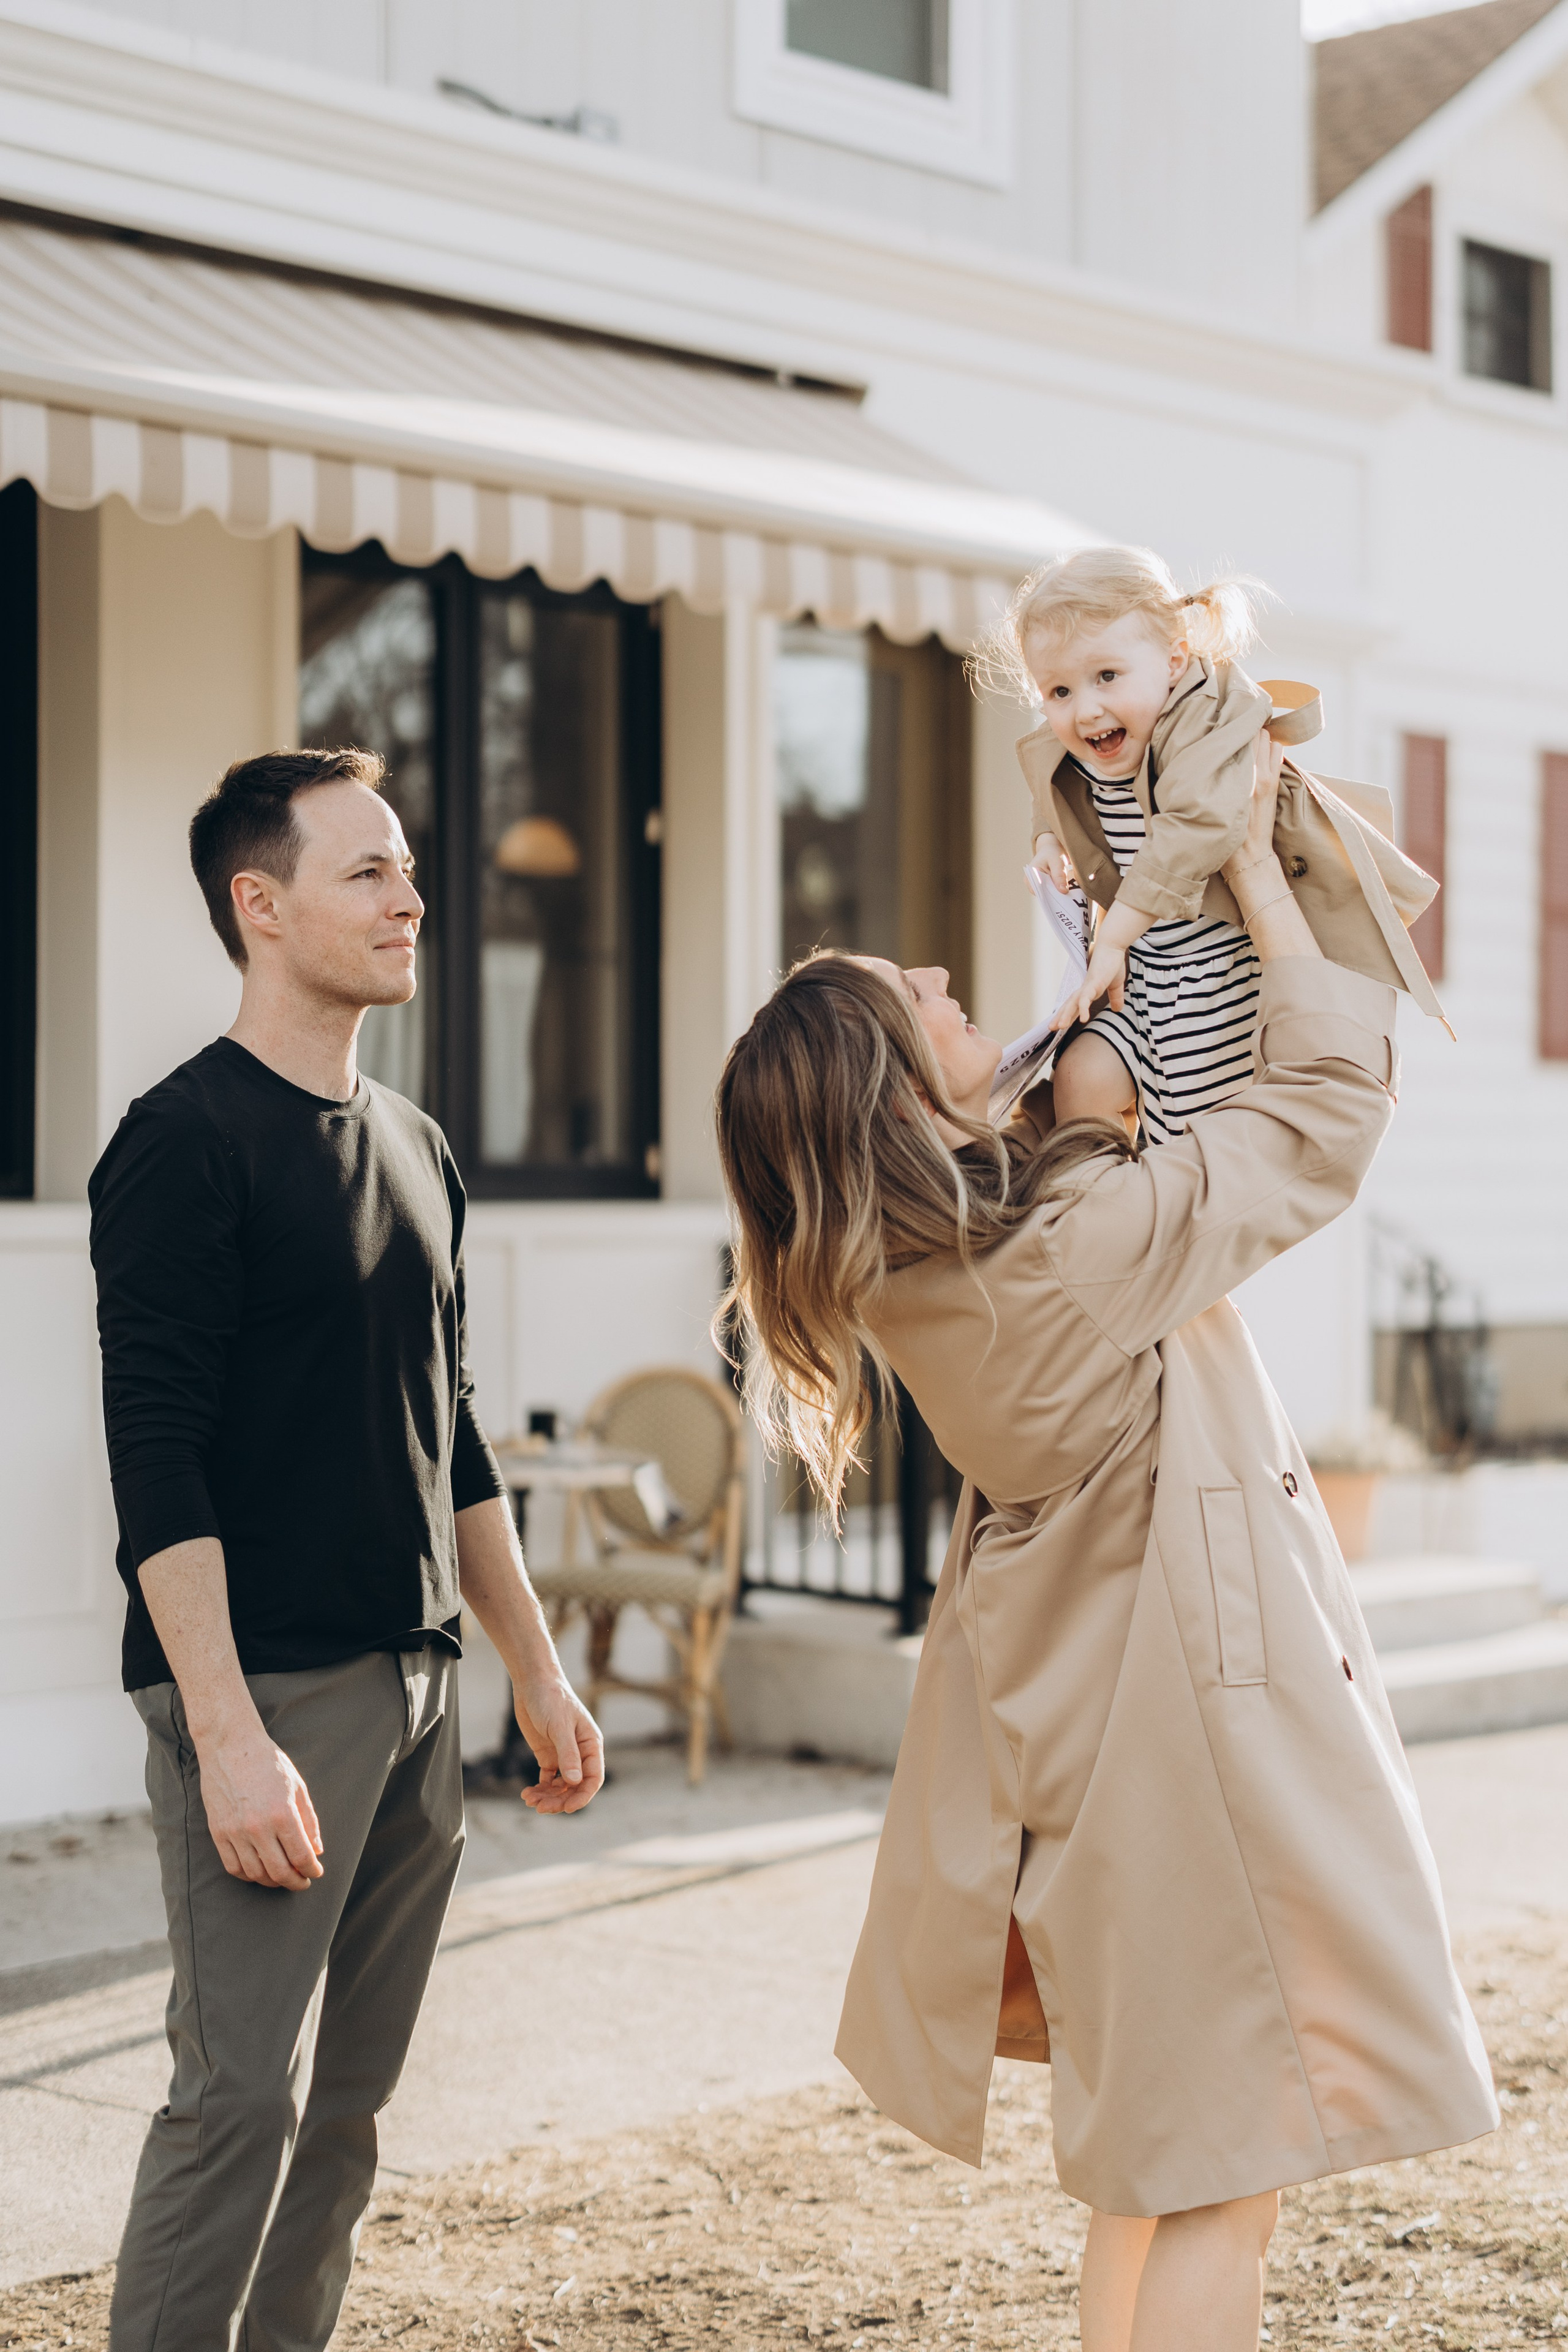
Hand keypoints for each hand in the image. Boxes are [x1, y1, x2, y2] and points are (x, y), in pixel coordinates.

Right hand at [196, 1724, 323, 1890]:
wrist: (230, 1745)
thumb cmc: (268, 1763)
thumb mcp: (297, 1787)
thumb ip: (309, 1821)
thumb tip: (316, 1851)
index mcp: (282, 1813)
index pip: (301, 1856)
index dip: (312, 1870)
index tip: (316, 1872)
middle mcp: (258, 1826)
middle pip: (279, 1871)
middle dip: (295, 1881)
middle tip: (302, 1881)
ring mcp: (235, 1831)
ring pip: (256, 1873)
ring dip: (272, 1882)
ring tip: (282, 1877)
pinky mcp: (218, 1832)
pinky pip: (233, 1867)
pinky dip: (248, 1875)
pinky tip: (259, 1871)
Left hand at [514, 1675, 605, 1814]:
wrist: (533, 1684)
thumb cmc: (551, 1699)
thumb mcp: (560, 1727)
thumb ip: (568, 1754)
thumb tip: (575, 1782)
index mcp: (591, 1745)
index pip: (593, 1778)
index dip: (583, 1796)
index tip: (567, 1809)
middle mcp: (579, 1753)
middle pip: (575, 1787)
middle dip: (560, 1800)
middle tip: (541, 1807)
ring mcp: (563, 1755)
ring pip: (560, 1786)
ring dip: (548, 1797)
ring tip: (529, 1800)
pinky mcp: (547, 1755)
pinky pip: (547, 1779)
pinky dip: (539, 1789)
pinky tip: (527, 1792)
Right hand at [1030, 831, 1073, 894]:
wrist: (1051, 849)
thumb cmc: (1052, 853)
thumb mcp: (1057, 862)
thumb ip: (1059, 876)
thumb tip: (1063, 891)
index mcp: (1031, 875)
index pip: (1039, 891)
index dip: (1050, 896)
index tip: (1062, 896)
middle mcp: (1031, 882)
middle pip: (1043, 895)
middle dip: (1055, 896)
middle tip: (1069, 896)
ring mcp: (1037, 885)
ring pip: (1048, 895)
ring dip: (1058, 894)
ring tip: (1068, 893)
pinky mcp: (1043, 886)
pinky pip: (1051, 893)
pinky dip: (1058, 892)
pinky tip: (1066, 890)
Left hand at [1052, 935, 1126, 1033]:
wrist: (1113, 946)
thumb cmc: (1113, 962)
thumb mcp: (1116, 984)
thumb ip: (1116, 997)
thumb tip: (1118, 1009)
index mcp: (1089, 990)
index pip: (1075, 1004)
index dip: (1067, 1015)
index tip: (1059, 1025)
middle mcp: (1085, 988)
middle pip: (1069, 1005)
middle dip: (1060, 1016)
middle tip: (1051, 1028)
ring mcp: (1088, 985)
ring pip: (1073, 1002)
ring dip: (1066, 1014)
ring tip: (1060, 1027)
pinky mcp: (1094, 982)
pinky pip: (1086, 997)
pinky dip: (1083, 1008)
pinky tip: (1084, 1019)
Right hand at [1221, 728, 1286, 887]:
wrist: (1249, 856)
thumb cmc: (1223, 833)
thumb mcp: (1211, 801)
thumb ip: (1213, 774)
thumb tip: (1211, 750)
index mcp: (1239, 775)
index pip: (1241, 733)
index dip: (1234, 723)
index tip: (1226, 719)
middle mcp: (1256, 772)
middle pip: (1257, 732)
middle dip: (1248, 726)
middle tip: (1236, 726)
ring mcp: (1268, 776)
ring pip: (1269, 740)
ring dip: (1260, 737)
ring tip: (1248, 738)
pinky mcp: (1275, 783)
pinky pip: (1277, 752)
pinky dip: (1270, 748)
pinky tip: (1259, 752)